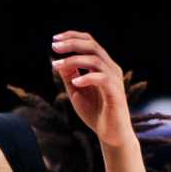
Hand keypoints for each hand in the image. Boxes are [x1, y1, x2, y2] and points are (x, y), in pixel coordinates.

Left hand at [51, 31, 134, 148]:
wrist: (110, 134)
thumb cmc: (95, 112)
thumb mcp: (76, 92)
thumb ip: (69, 76)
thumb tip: (57, 61)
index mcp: (103, 66)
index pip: (90, 43)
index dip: (73, 37)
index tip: (55, 40)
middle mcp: (111, 68)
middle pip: (93, 46)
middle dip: (72, 44)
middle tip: (55, 46)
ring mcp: (114, 79)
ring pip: (95, 60)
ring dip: (73, 60)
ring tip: (57, 65)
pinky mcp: (116, 92)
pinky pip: (102, 79)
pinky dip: (86, 78)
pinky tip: (74, 83)